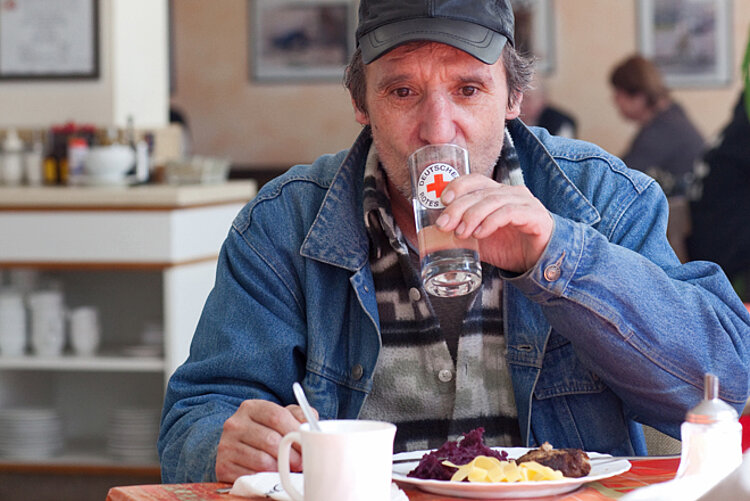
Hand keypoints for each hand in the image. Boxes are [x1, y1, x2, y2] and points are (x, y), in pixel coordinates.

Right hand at [215, 399, 315, 482]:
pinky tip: (271, 475)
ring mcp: (226, 445)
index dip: (295, 432)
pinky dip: (265, 477)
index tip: (307, 443)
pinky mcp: (223, 466)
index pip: (277, 416)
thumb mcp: (281, 417)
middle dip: (291, 454)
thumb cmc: (266, 431)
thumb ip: (298, 415)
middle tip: (300, 462)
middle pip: (271, 439)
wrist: (237, 449)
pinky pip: (251, 475)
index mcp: (250, 407)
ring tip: (288, 469)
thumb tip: (311, 423)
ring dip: (280, 468)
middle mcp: (235, 424)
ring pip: (262, 460)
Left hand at [436, 173, 553, 272]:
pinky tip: (480, 233)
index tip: (441, 200)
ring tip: (460, 232)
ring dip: (472, 216)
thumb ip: (460, 236)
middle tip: (444, 225)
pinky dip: (491, 222)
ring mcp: (524, 202)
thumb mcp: (478, 242)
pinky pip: (510, 212)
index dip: (457, 186)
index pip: (475, 180)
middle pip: (480, 191)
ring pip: (493, 200)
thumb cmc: (509, 247)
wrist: (539, 262)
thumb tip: (433, 237)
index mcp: (496, 193)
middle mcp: (510, 193)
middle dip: (458, 208)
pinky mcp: (535, 216)